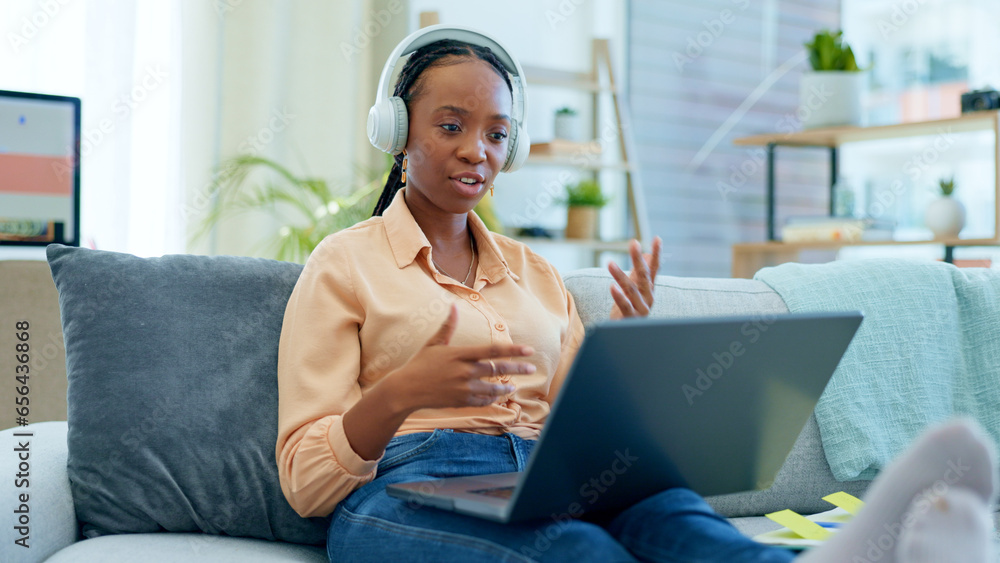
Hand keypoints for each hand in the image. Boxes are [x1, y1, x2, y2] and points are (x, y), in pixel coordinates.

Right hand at [387, 303, 535, 410]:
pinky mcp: (461, 401)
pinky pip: (482, 400)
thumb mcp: (433, 343)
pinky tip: (497, 396)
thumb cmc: (420, 364)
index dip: (513, 350)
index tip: (529, 350)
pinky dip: (491, 399)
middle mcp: (464, 371)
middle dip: (518, 369)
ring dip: (506, 387)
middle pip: (498, 369)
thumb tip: (453, 306)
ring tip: (515, 386)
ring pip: (493, 388)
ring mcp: (463, 388)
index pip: (493, 350)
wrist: (406, 390)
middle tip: (532, 369)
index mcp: (460, 354)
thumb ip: (447, 326)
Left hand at [608, 236, 661, 318]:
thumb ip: (640, 274)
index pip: (654, 269)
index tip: (657, 238)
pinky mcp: (631, 319)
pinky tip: (611, 286)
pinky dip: (618, 296)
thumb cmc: (629, 311)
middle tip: (633, 243)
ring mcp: (641, 309)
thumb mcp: (634, 291)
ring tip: (609, 263)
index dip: (656, 254)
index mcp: (649, 290)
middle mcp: (648, 298)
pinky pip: (625, 306)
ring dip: (620, 275)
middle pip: (644, 276)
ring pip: (632, 289)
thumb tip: (647, 255)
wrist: (624, 336)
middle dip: (638, 259)